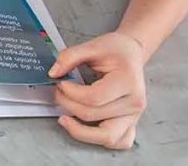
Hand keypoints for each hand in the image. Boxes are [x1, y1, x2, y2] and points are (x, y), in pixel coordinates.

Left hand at [49, 31, 146, 149]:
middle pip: (94, 115)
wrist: (132, 54)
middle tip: (58, 92)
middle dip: (68, 105)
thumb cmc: (115, 50)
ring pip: (107, 137)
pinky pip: (119, 141)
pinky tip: (84, 128)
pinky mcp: (131, 123)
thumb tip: (53, 74)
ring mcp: (134, 116)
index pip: (94, 97)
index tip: (60, 82)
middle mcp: (134, 103)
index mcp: (127, 82)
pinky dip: (100, 139)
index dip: (71, 92)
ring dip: (80, 131)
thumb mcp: (92, 46)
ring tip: (64, 118)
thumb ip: (70, 57)